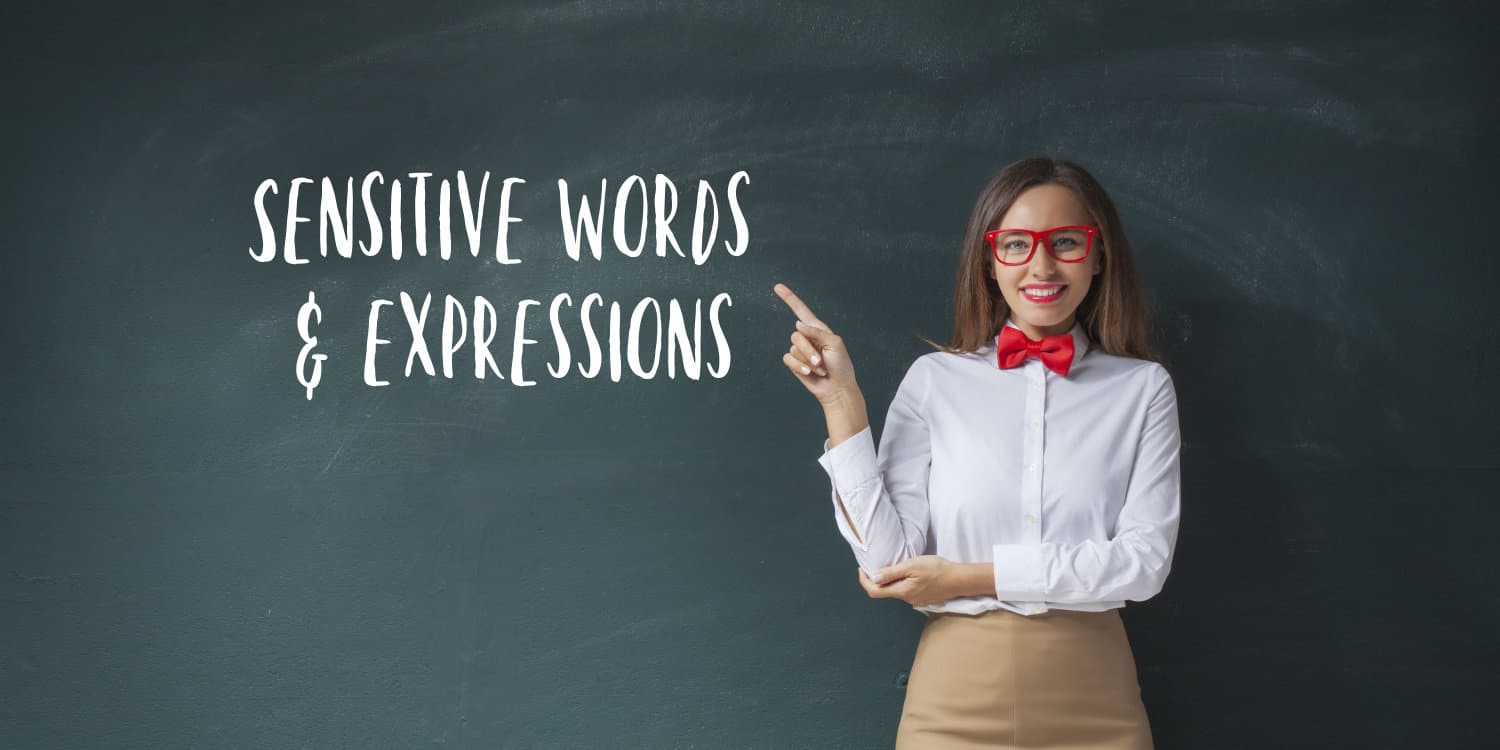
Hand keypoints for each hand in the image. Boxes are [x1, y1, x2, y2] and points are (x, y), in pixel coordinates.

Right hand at [773, 282, 858, 406]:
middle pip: (797, 335)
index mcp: (818, 329)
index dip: (789, 298)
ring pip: (794, 348)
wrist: (837, 388)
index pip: (801, 311)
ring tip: (820, 369)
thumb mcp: (834, 344)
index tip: (778, 287)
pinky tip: (809, 373)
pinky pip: (788, 359)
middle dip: (809, 350)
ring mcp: (801, 351)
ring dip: (808, 361)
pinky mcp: (795, 363)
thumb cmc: (841, 366)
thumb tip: (797, 324)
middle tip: (822, 362)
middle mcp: (808, 338)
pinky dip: (799, 367)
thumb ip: (816, 332)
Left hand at [857, 556, 962, 607]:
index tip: (862, 569)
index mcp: (901, 591)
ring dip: (889, 581)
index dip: (864, 581)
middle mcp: (907, 599)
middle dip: (875, 580)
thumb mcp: (911, 566)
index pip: (874, 591)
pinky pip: (906, 591)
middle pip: (884, 592)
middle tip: (874, 565)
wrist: (958, 579)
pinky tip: (906, 573)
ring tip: (890, 566)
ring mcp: (916, 600)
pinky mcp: (923, 598)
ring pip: (896, 591)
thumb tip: (873, 578)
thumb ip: (891, 573)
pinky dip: (900, 583)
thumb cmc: (936, 569)